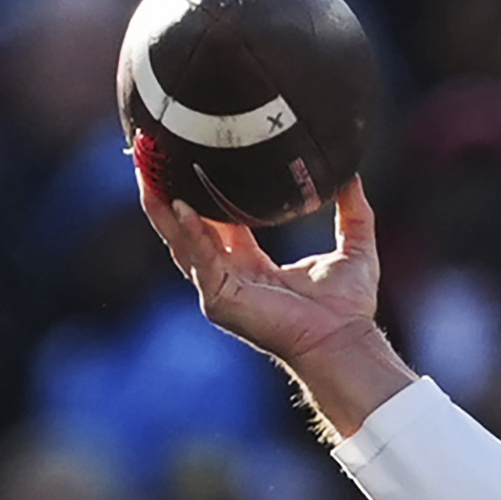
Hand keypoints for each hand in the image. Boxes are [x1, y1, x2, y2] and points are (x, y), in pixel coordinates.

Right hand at [139, 163, 380, 364]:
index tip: (189, 158)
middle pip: (184, 228)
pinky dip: (191, 233)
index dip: (200, 193)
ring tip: (146, 175)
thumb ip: (353, 212)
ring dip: (161, 209)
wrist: (345, 342)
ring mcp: (219, 289)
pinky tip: (181, 206)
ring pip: (180, 242)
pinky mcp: (220, 301)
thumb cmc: (348, 308)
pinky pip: (200, 260)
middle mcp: (228, 275)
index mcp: (250, 263)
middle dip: (165, 194)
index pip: (215, 221)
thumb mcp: (354, 247)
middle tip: (150, 157)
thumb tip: (353, 176)